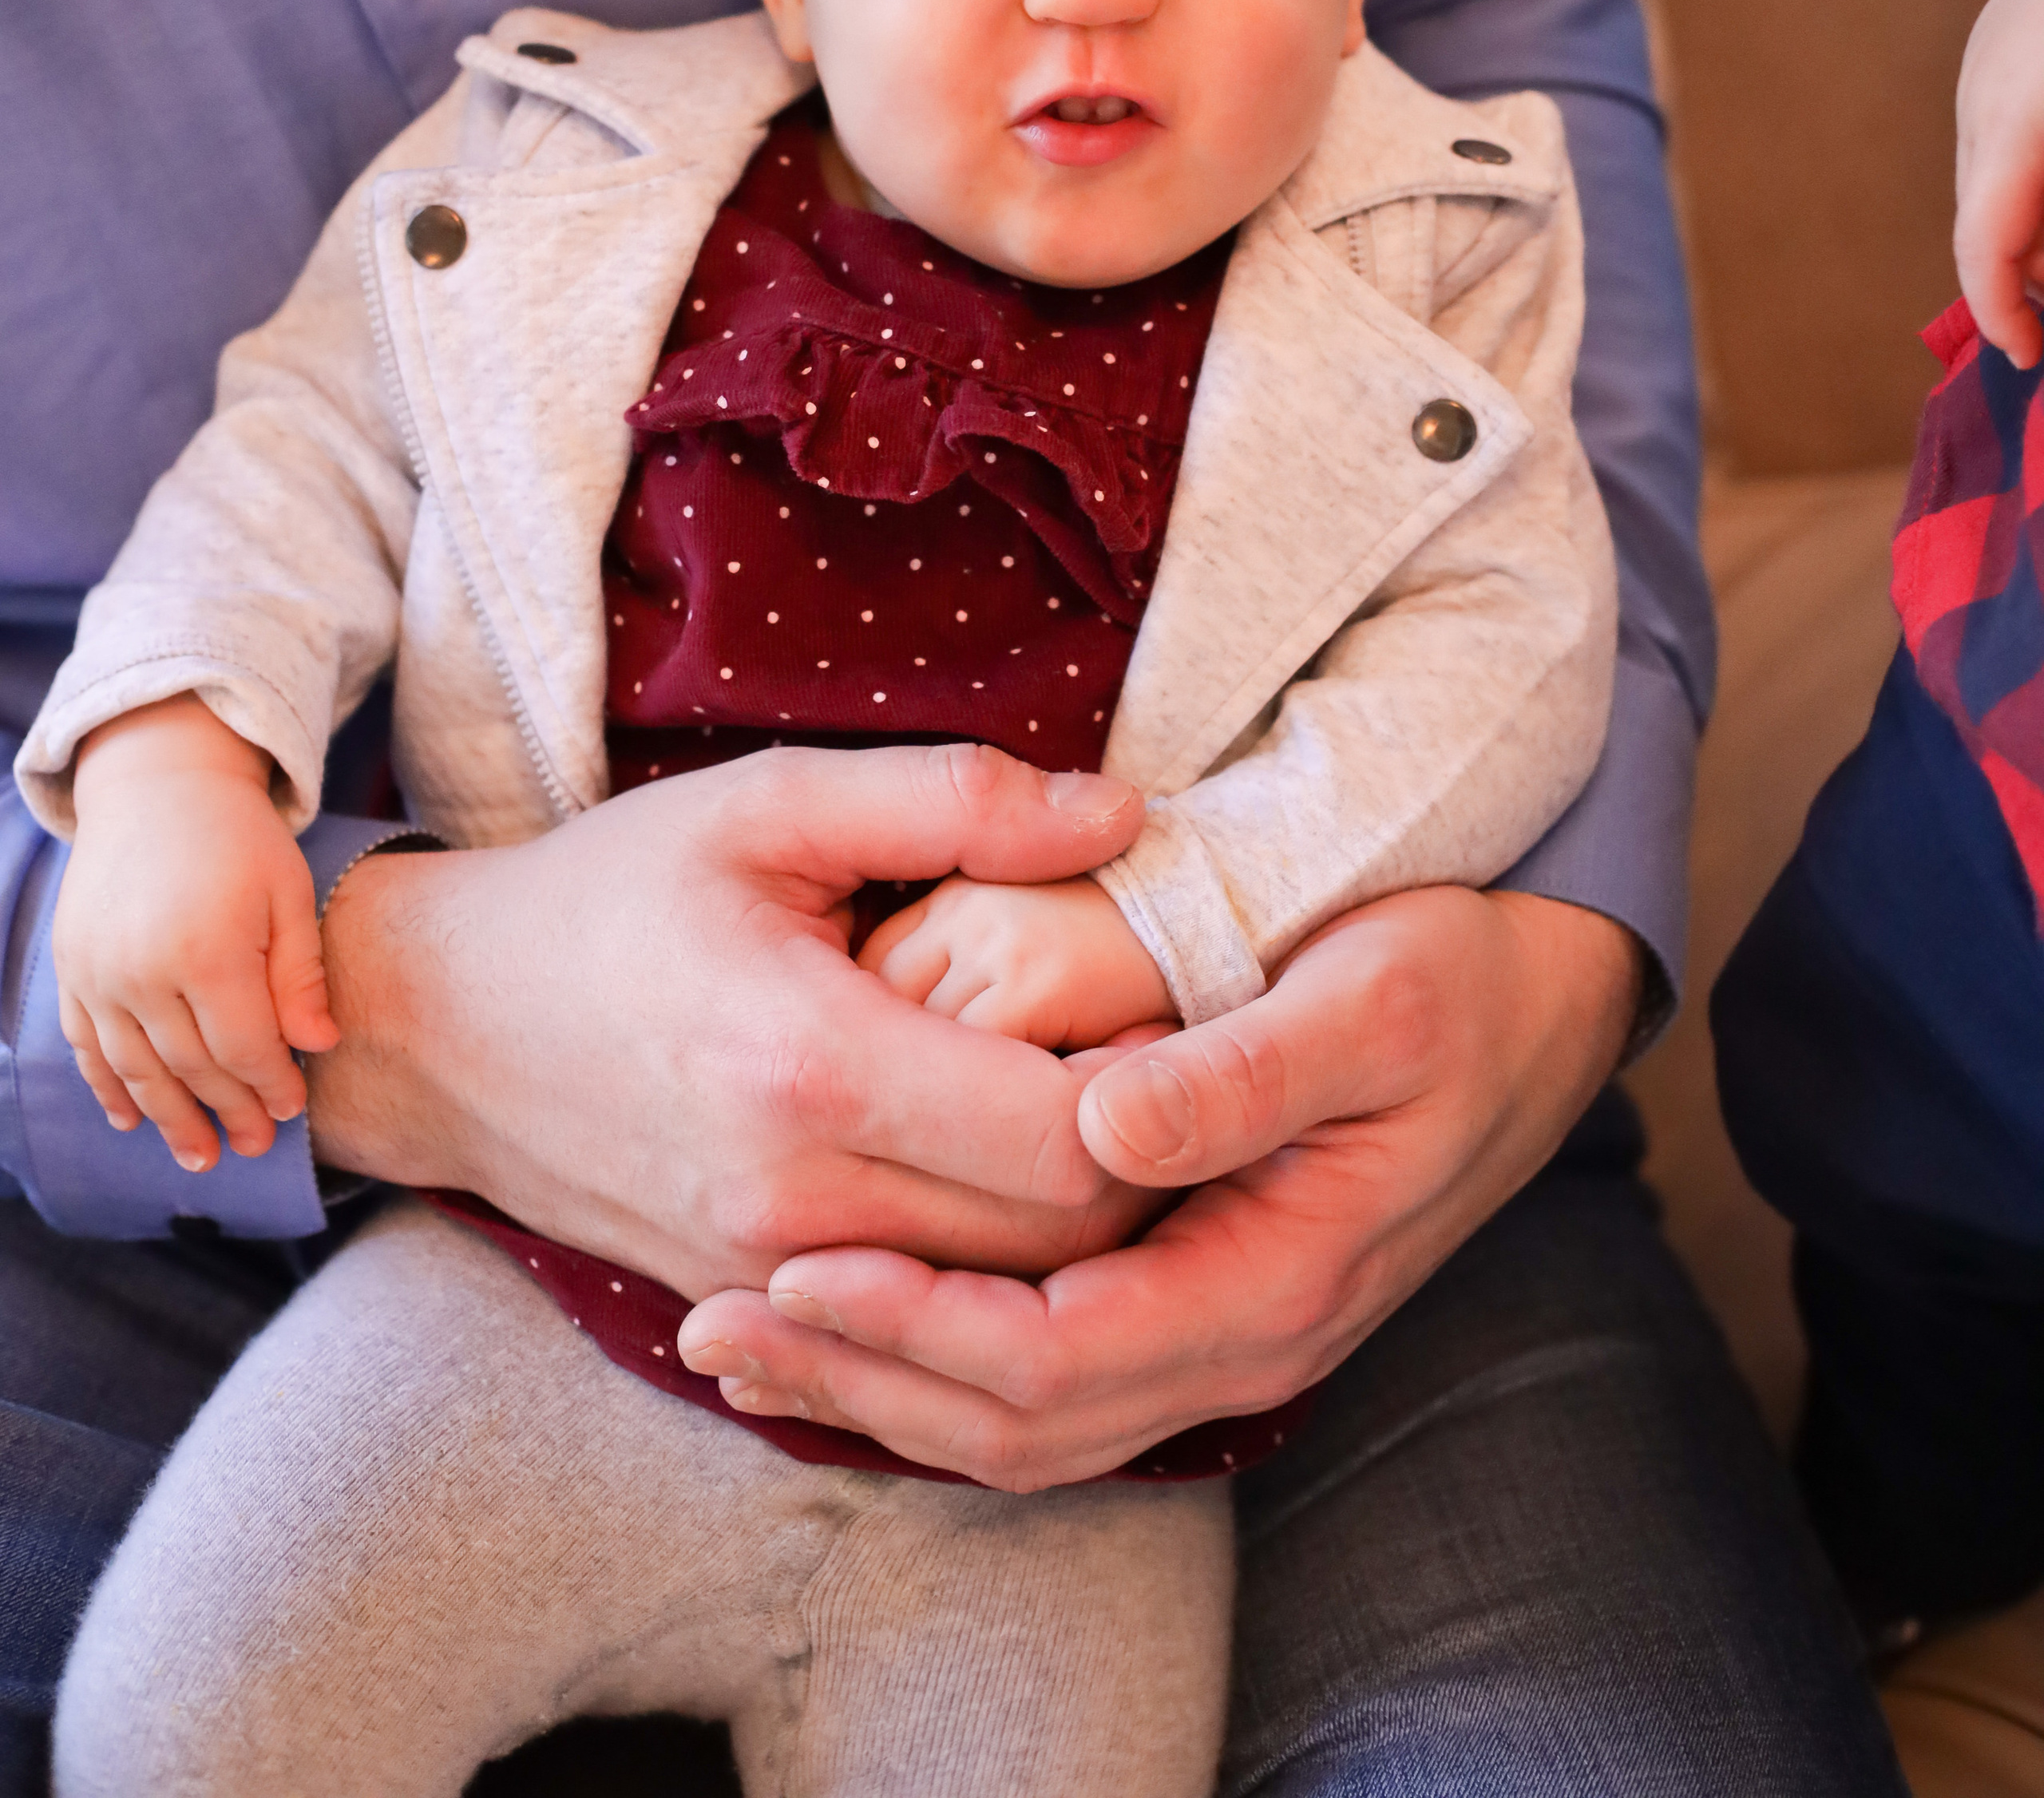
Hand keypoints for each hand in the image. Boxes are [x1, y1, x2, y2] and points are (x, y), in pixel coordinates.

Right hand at [55, 695, 337, 1172]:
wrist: (157, 784)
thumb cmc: (238, 837)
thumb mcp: (288, 893)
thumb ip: (300, 975)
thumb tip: (318, 1046)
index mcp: (208, 950)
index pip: (244, 1048)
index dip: (270, 1086)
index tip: (293, 1110)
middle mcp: (143, 971)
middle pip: (190, 1068)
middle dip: (227, 1113)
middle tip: (254, 1147)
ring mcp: (98, 973)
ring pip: (135, 1070)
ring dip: (168, 1119)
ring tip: (200, 1156)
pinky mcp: (71, 969)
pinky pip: (87, 1046)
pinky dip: (108, 1088)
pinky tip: (132, 1120)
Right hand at [306, 743, 1156, 1295]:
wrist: (441, 1029)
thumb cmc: (609, 896)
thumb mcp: (769, 805)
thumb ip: (951, 800)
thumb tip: (1123, 813)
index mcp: (813, 1064)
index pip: (1070, 1139)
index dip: (1158, 1088)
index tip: (1169, 1010)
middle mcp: (796, 1199)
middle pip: (1061, 1243)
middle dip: (1141, 1166)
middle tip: (1163, 1066)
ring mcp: (769, 1271)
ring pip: (1000, 1299)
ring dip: (1073, 1226)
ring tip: (1092, 1110)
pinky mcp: (750, 1303)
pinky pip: (917, 1314)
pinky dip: (984, 1263)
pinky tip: (995, 1171)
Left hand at [678, 885, 1640, 1488]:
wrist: (1545, 1005)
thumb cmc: (1459, 980)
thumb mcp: (1372, 997)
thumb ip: (1243, 1071)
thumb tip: (1103, 1130)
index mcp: (1279, 1275)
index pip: (1058, 1355)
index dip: (915, 1327)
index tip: (794, 1267)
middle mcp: (1249, 1338)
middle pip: (1023, 1421)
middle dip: (862, 1380)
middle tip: (718, 1322)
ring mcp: (1229, 1332)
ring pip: (1030, 1425)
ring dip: (883, 1390)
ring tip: (745, 1340)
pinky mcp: (1208, 1299)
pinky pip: (1056, 1381)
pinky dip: (941, 1369)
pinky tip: (857, 1322)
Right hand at [1956, 0, 2043, 364]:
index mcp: (2023, 120)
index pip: (1983, 247)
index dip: (2003, 316)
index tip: (2033, 354)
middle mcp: (1984, 93)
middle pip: (1983, 221)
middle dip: (2028, 278)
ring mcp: (1982, 60)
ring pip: (1988, 178)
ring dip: (2031, 224)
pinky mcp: (1993, 37)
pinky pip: (1997, 132)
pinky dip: (2031, 173)